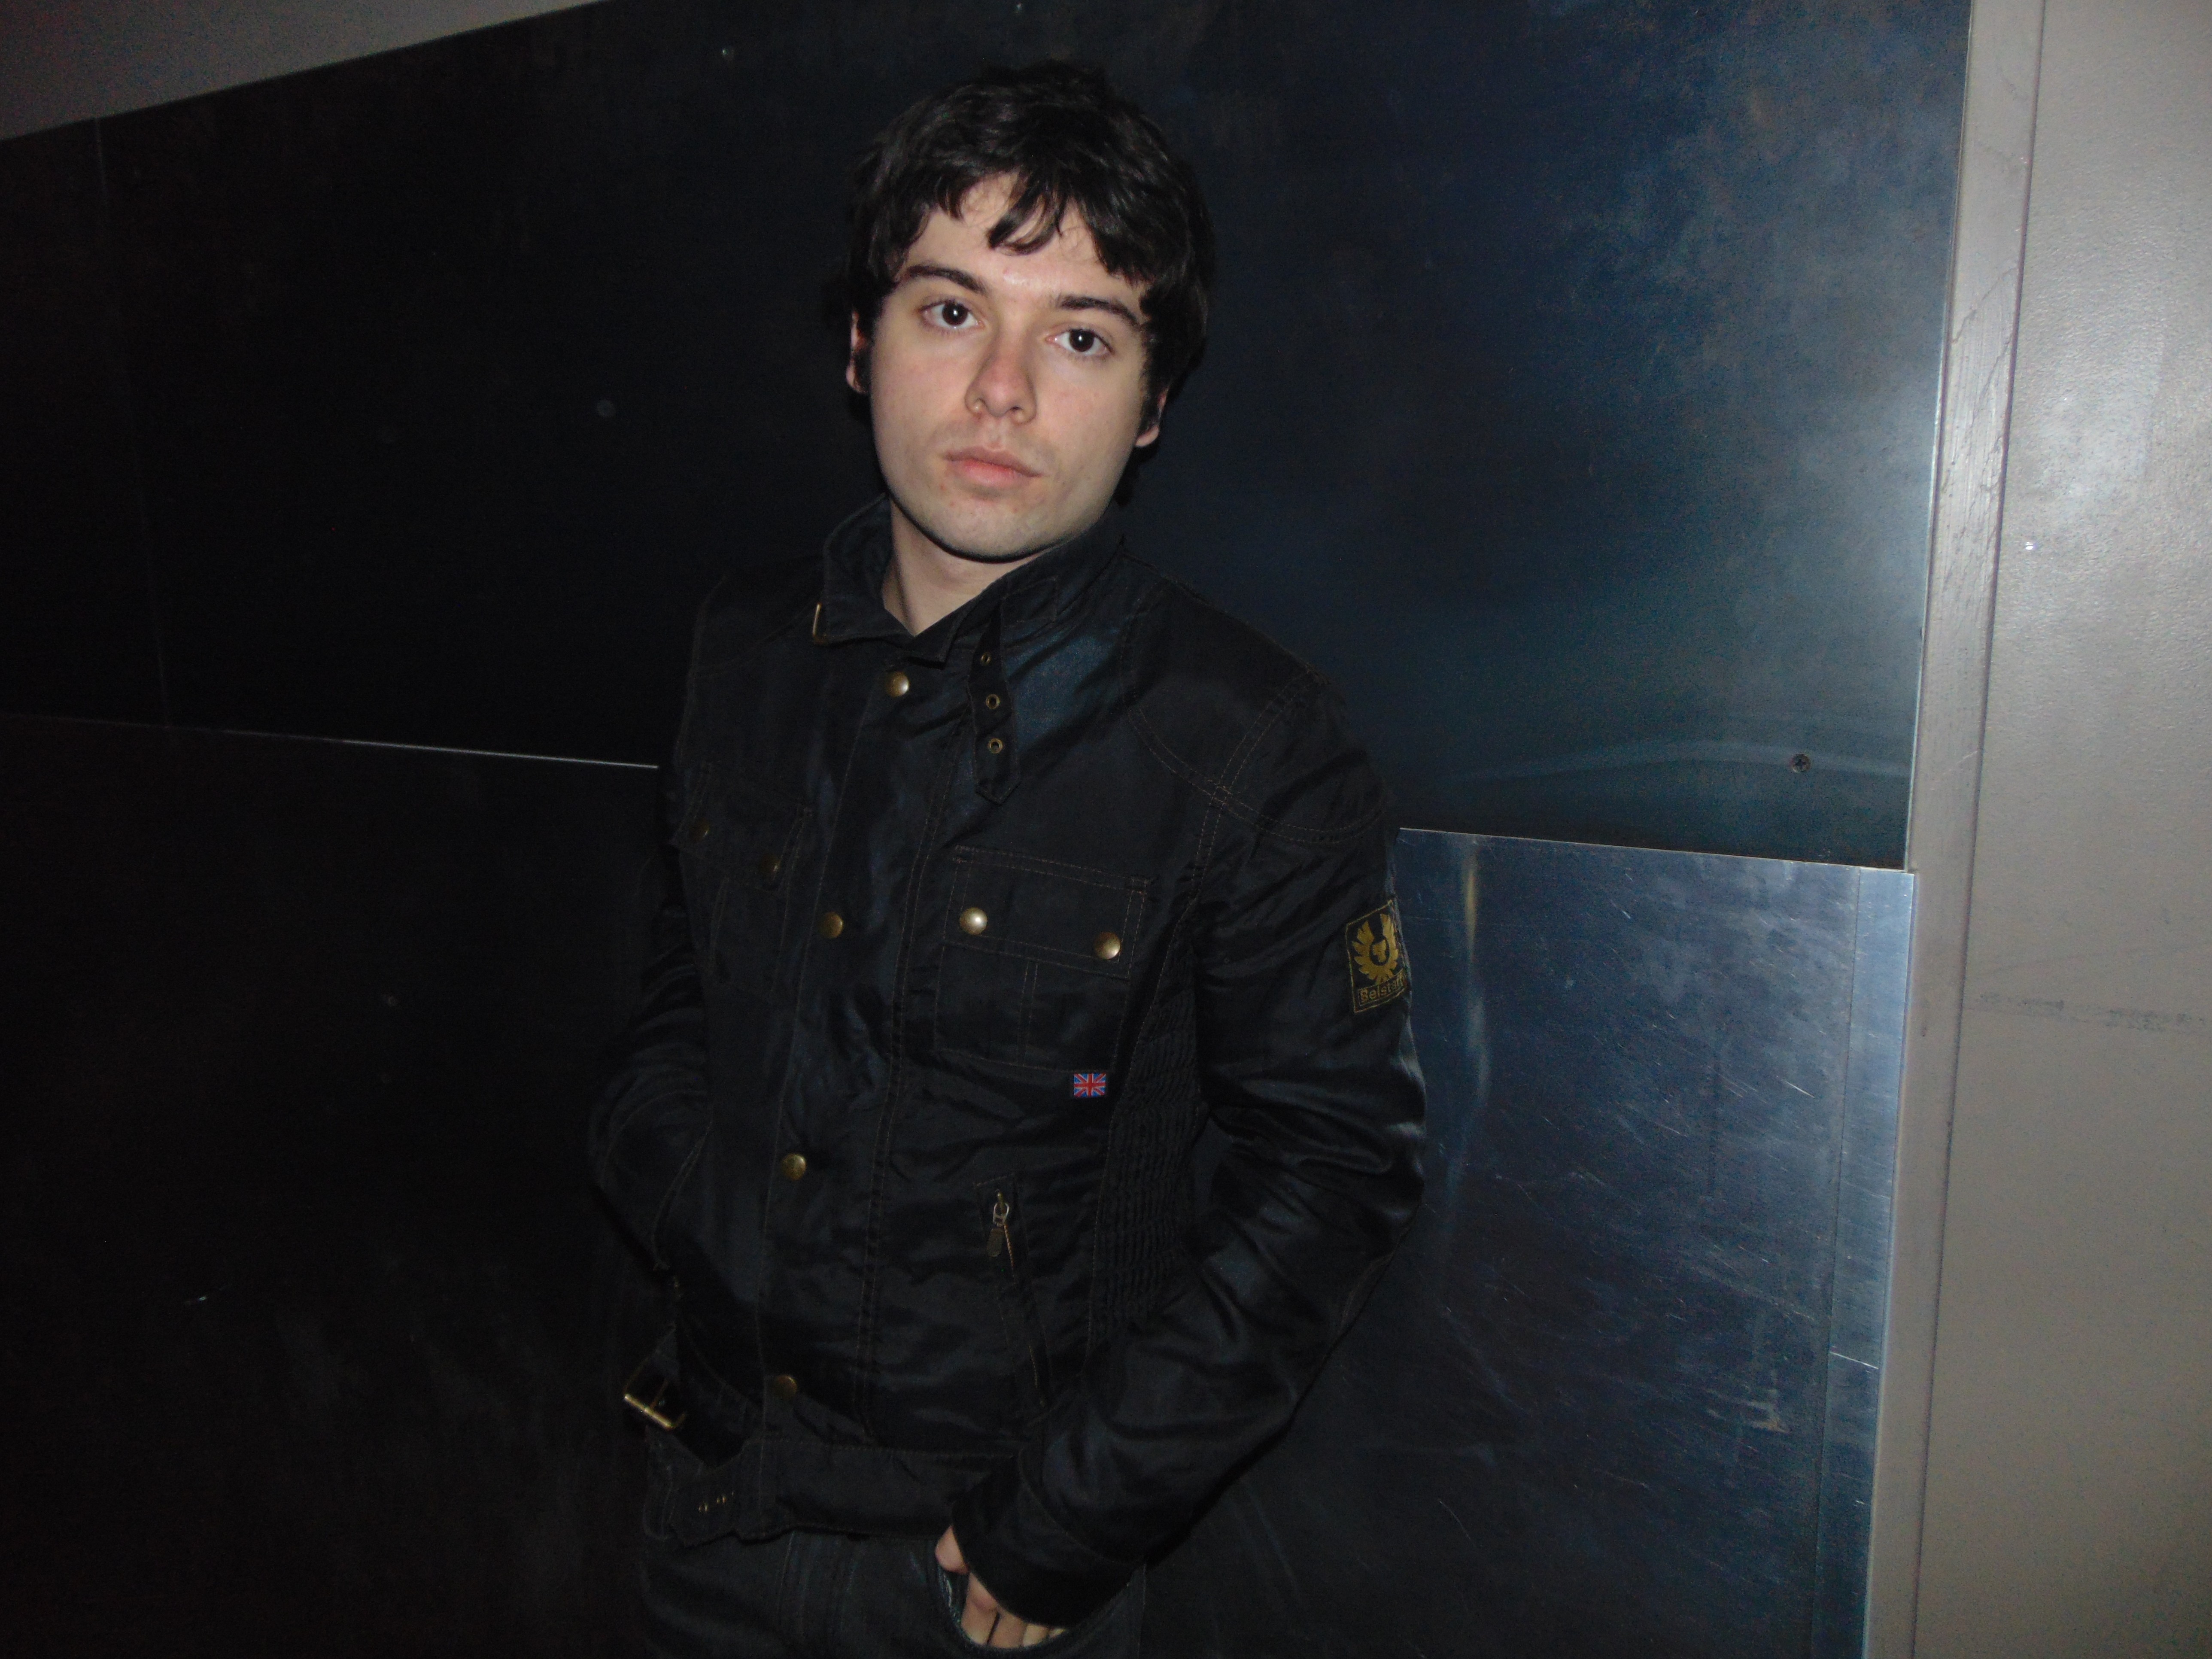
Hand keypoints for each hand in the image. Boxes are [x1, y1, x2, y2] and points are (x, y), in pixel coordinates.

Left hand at [935, 1526, 1066, 1648]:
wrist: (1066, 1514)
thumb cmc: (1015, 1515)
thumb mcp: (974, 1522)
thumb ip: (955, 1546)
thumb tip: (946, 1563)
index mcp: (986, 1595)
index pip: (973, 1629)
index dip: (973, 1634)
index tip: (974, 1638)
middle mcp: (1014, 1611)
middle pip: (1003, 1643)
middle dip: (998, 1645)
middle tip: (996, 1646)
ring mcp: (1044, 1613)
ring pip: (1031, 1642)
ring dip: (1024, 1643)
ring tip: (1020, 1645)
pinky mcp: (1071, 1608)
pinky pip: (1057, 1633)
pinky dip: (1051, 1637)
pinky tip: (1048, 1636)